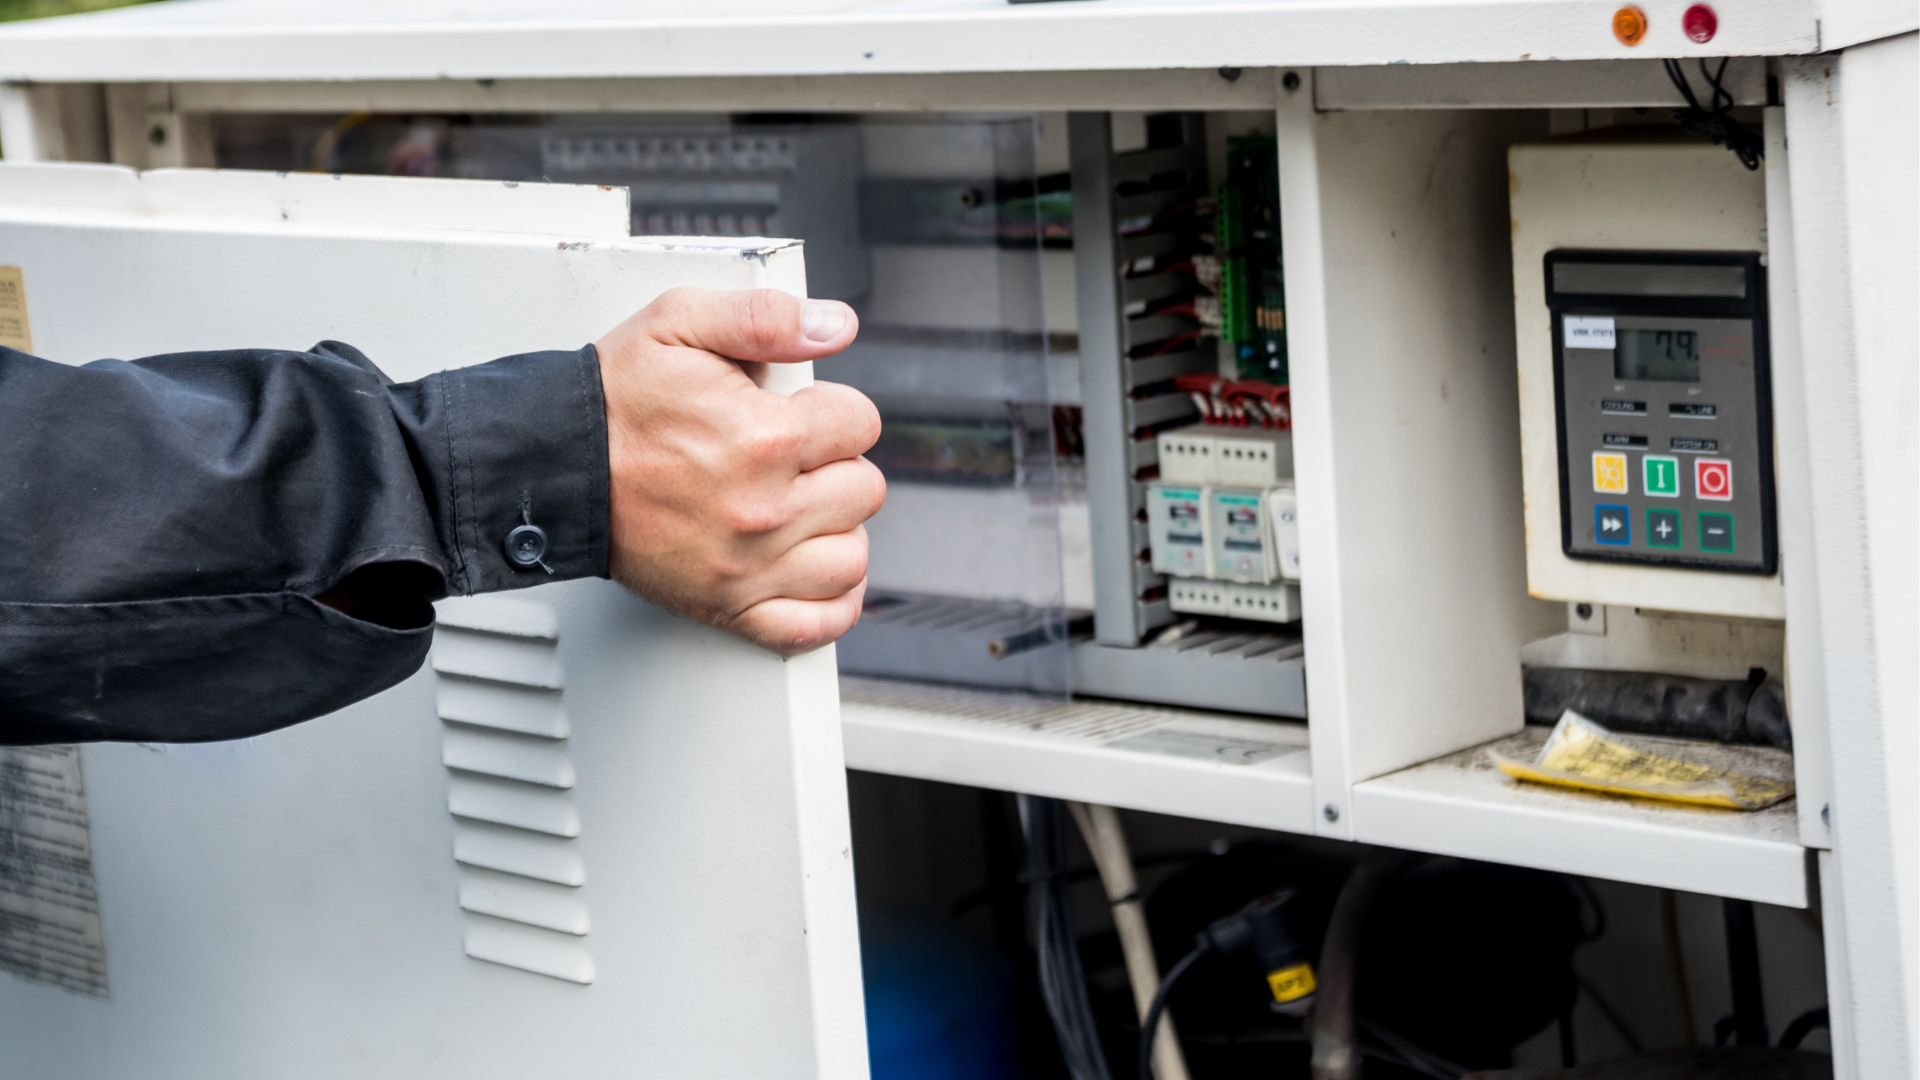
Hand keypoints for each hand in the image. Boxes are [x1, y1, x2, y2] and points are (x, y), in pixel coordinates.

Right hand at [596, 288, 884, 654]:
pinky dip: (831, 601)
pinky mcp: (730, 607)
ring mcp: (749, 566)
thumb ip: (764, 316)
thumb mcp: (678, 324)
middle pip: (863, 489)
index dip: (834, 409)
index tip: (802, 412)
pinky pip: (817, 623)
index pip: (861, 424)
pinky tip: (814, 566)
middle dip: (836, 463)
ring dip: (835, 528)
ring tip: (801, 506)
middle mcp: (762, 510)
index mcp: (763, 439)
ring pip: (850, 556)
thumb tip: (833, 324)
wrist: (554, 470)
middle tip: (793, 457)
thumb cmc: (613, 403)